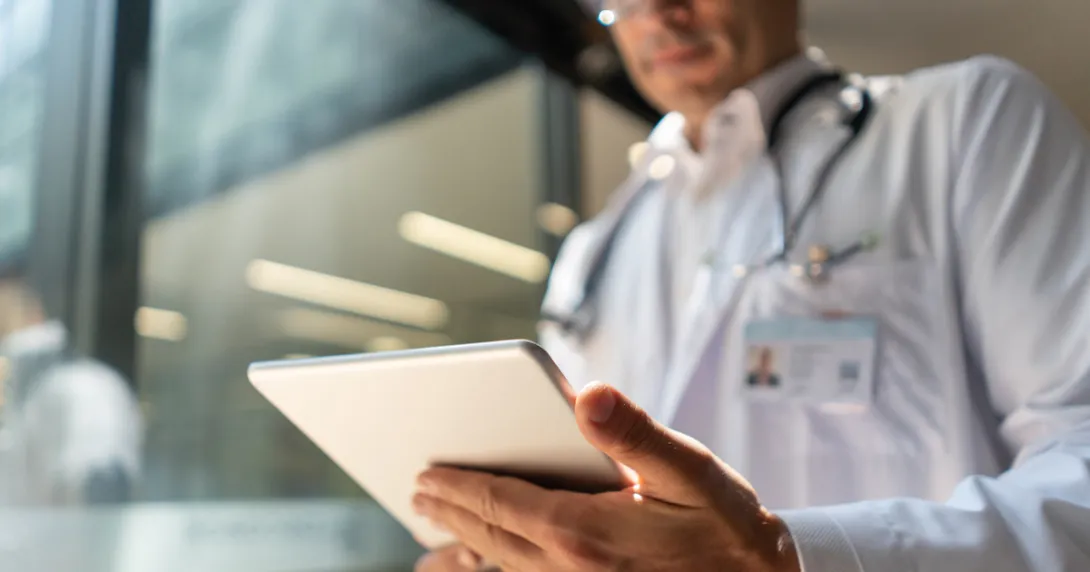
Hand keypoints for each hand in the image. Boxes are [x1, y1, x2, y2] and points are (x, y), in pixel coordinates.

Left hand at [412, 382, 800, 570]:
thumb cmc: (727, 527)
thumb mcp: (691, 470)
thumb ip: (635, 433)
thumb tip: (587, 394)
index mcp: (584, 531)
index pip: (502, 503)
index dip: (459, 486)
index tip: (425, 473)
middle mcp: (570, 569)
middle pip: (491, 538)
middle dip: (450, 515)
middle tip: (417, 495)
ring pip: (502, 569)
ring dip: (462, 552)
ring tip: (431, 545)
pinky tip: (489, 567)